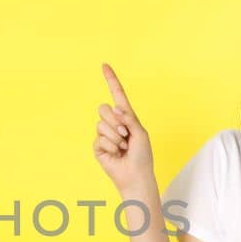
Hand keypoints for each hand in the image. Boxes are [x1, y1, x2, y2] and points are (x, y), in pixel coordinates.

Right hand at [93, 63, 154, 193]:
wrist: (135, 175)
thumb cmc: (142, 155)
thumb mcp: (140, 133)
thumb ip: (129, 118)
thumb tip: (115, 108)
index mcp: (127, 117)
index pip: (117, 95)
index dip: (111, 80)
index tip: (104, 65)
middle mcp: (114, 123)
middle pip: (104, 109)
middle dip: (115, 121)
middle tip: (126, 135)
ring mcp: (105, 134)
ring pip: (101, 124)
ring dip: (115, 137)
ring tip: (123, 147)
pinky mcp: (98, 146)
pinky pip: (99, 138)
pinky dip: (110, 146)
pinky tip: (116, 154)